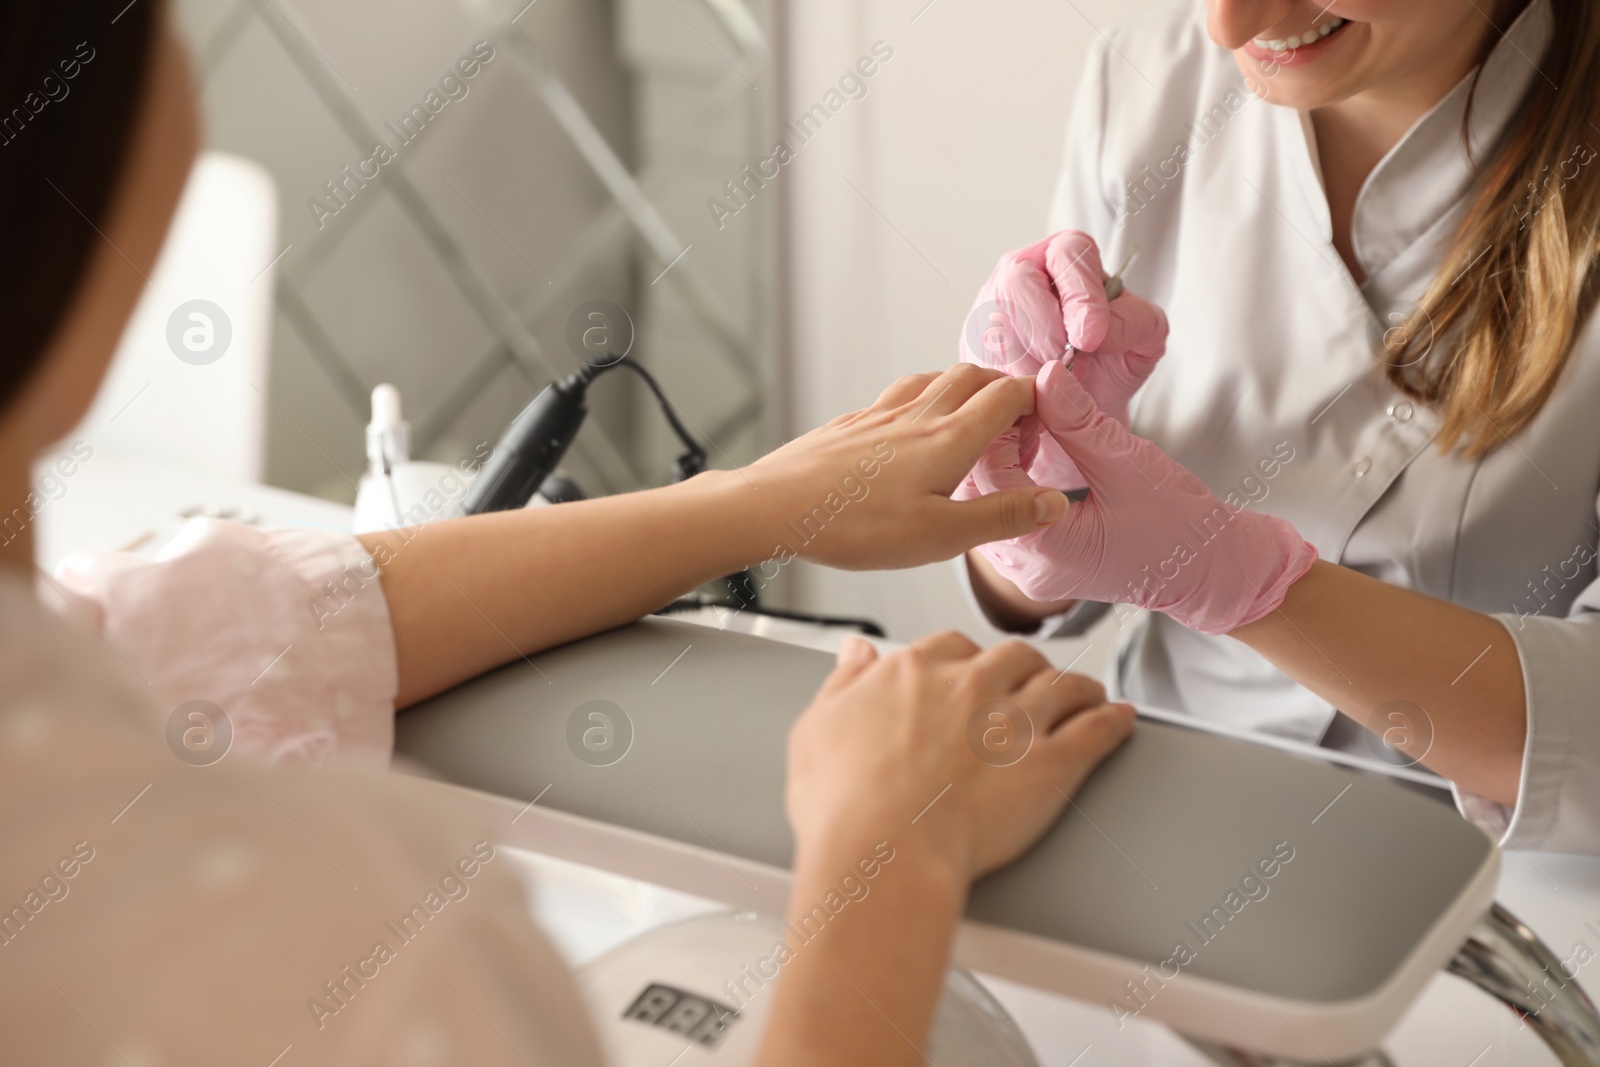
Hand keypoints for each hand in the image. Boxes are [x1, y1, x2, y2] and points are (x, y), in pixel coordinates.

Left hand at [738, 364, 1071, 569]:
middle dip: (1004, 388)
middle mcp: (916, 416)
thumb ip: (1003, 515)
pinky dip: (922, 399)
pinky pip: (897, 396)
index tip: (1049, 421)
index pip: (1009, 395)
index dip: (1038, 400)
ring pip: (934, 379)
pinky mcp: (851, 424)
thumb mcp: (943, 536)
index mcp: (948, 439)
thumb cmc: (853, 526)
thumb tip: (1055, 501)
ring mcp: (880, 415)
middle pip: (973, 376)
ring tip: (971, 417)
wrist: (775, 508)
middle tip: (1017, 419)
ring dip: (963, 388)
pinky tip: (911, 428)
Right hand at [785, 631, 1134, 880]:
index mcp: (914, 673)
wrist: (885, 853)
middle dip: (1023, 667)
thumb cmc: (844, 805)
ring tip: (1086, 694)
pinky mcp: (1053, 763)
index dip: (965, 660)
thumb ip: (843, 684)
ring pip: (1061, 685)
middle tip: (1028, 682)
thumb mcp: (817, 729)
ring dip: (1076, 687)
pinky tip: (1121, 718)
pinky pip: (1096, 730)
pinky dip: (1113, 720)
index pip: (951, 647)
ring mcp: (1016, 721)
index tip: (971, 672)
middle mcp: (971, 686)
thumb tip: (856, 653)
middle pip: (1013, 658)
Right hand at [960, 231, 1167, 490]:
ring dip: (1025, 362)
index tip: (1090, 338)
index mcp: (1068, 259)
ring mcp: (988, 306)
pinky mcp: (969, 345)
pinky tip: (1028, 401)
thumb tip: (1095, 331)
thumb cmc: (1111, 364)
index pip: (1068, 253)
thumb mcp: (1144, 340)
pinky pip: (977, 360)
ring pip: (993, 322)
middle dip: (1043, 328)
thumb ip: (1136, 322)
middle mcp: (1022, 273)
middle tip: (1064, 363)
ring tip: (1052, 388)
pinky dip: (1005, 386)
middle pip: (1017, 281)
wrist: (1083, 411)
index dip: (1080, 293)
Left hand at [971, 361, 1316, 634]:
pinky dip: (1006, 483)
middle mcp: (1026, 568)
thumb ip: (1080, 421)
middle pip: (978, 494)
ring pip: (984, 507)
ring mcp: (1028, 572)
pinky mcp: (1035, 566)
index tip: (1021, 394)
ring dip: (996, 461)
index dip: (999, 427)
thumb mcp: (1127, 462)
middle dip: (991, 442)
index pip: (990, 476)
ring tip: (1025, 425)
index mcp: (1045, 547)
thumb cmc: (1178, 524)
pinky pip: (1001, 520)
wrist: (1206, 569)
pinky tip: (1026, 455)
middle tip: (1018, 404)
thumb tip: (1045, 376)